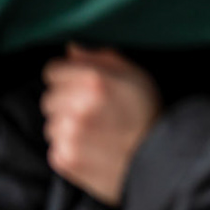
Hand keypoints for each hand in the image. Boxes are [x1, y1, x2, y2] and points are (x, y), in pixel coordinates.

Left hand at [41, 45, 160, 205]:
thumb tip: (71, 49)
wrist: (160, 160)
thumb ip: (102, 58)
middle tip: (94, 112)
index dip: (68, 77)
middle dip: (66, 102)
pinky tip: (92, 149)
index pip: (53, 70)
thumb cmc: (148, 113)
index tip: (82, 87)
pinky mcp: (64, 158)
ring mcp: (68, 134)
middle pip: (49, 97)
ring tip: (96, 132)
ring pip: (51, 124)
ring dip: (67, 126)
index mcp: (94, 79)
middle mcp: (77, 106)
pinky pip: (55, 148)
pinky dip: (69, 148)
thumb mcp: (136, 76)